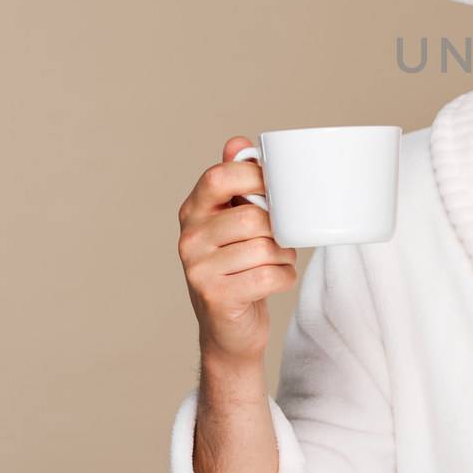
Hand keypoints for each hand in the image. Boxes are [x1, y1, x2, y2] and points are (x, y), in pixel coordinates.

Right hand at [176, 137, 299, 367]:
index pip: (219, 177)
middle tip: (279, 239)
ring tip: (275, 261)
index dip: (254, 176)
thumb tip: (238, 142)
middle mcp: (188, 239)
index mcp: (192, 212)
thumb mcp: (233, 222)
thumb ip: (236, 182)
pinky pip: (270, 275)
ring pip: (265, 247)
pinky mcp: (216, 296)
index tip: (276, 187)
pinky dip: (284, 278)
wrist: (228, 331)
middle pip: (252, 217)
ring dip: (283, 256)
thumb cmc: (238, 266)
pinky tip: (273, 281)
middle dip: (278, 229)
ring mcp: (198, 270)